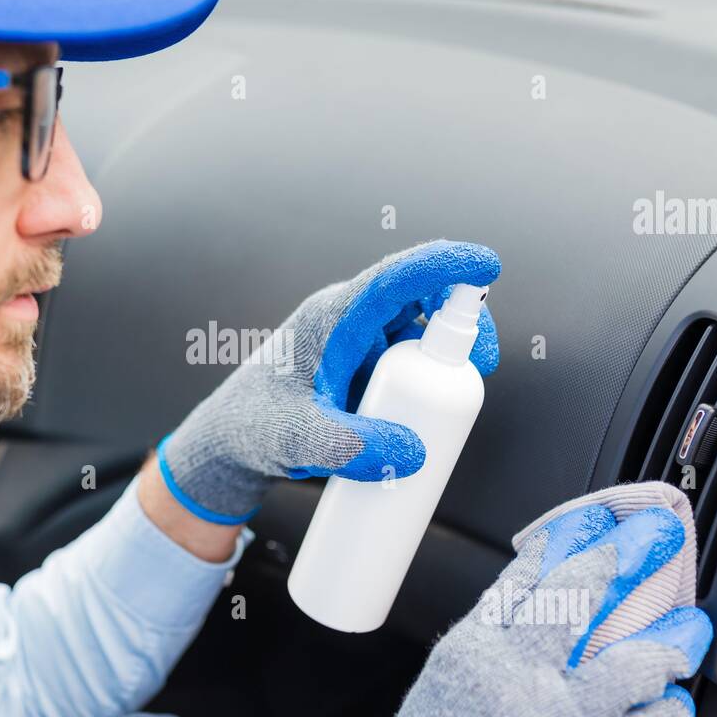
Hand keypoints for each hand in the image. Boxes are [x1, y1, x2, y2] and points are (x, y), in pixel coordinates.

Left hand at [157, 240, 499, 523]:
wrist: (230, 443)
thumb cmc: (253, 429)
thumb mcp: (297, 440)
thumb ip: (350, 447)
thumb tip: (414, 452)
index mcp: (332, 318)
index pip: (395, 278)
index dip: (442, 266)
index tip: (486, 264)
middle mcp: (349, 321)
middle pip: (420, 298)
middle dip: (462, 319)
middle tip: (482, 366)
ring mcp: (358, 343)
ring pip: (420, 330)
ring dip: (449, 354)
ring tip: (456, 401)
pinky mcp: (364, 367)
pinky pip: (410, 359)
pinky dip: (432, 377)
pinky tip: (435, 412)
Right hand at [375, 482, 711, 716]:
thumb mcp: (443, 696)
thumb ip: (485, 653)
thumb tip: (530, 610)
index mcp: (471, 656)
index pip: (523, 579)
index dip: (566, 542)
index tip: (593, 520)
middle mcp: (516, 681)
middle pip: (578, 597)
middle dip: (621, 556)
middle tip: (653, 534)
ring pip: (630, 661)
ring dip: (667, 640)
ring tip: (689, 629)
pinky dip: (667, 709)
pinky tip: (672, 703)